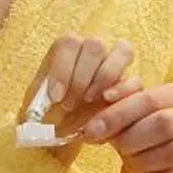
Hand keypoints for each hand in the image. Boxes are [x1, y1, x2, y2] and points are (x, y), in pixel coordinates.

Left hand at [25, 36, 140, 163]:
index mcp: (66, 50)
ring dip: (105, 76)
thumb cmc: (49, 114)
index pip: (68, 43)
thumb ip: (37, 105)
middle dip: (81, 77)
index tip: (56, 96)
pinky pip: (135, 78)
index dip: (62, 68)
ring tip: (91, 100)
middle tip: (69, 104)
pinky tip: (109, 101)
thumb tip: (39, 111)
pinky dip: (124, 88)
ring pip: (122, 50)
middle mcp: (92, 50)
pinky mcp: (131, 83)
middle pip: (94, 45)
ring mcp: (115, 63)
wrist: (65, 129)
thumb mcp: (37, 108)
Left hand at [81, 82, 172, 172]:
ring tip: (136, 162)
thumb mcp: (134, 119)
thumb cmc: (153, 143)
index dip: (117, 113)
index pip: (150, 98)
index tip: (91, 129)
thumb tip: (104, 95)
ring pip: (171, 152)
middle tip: (118, 148)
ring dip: (142, 160)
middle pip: (163, 123)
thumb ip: (120, 102)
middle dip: (131, 138)